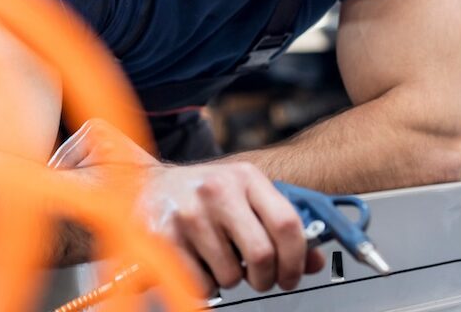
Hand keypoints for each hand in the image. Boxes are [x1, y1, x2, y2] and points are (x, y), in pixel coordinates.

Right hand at [51, 119, 324, 294]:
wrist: (143, 186)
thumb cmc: (201, 195)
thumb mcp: (244, 198)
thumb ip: (279, 226)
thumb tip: (316, 260)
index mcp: (245, 177)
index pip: (288, 223)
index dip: (296, 260)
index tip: (291, 275)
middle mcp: (218, 189)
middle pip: (263, 255)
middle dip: (265, 279)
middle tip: (258, 278)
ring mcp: (189, 212)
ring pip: (231, 275)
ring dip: (229, 278)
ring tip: (216, 258)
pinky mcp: (163, 236)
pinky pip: (200, 282)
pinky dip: (202, 283)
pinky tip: (195, 261)